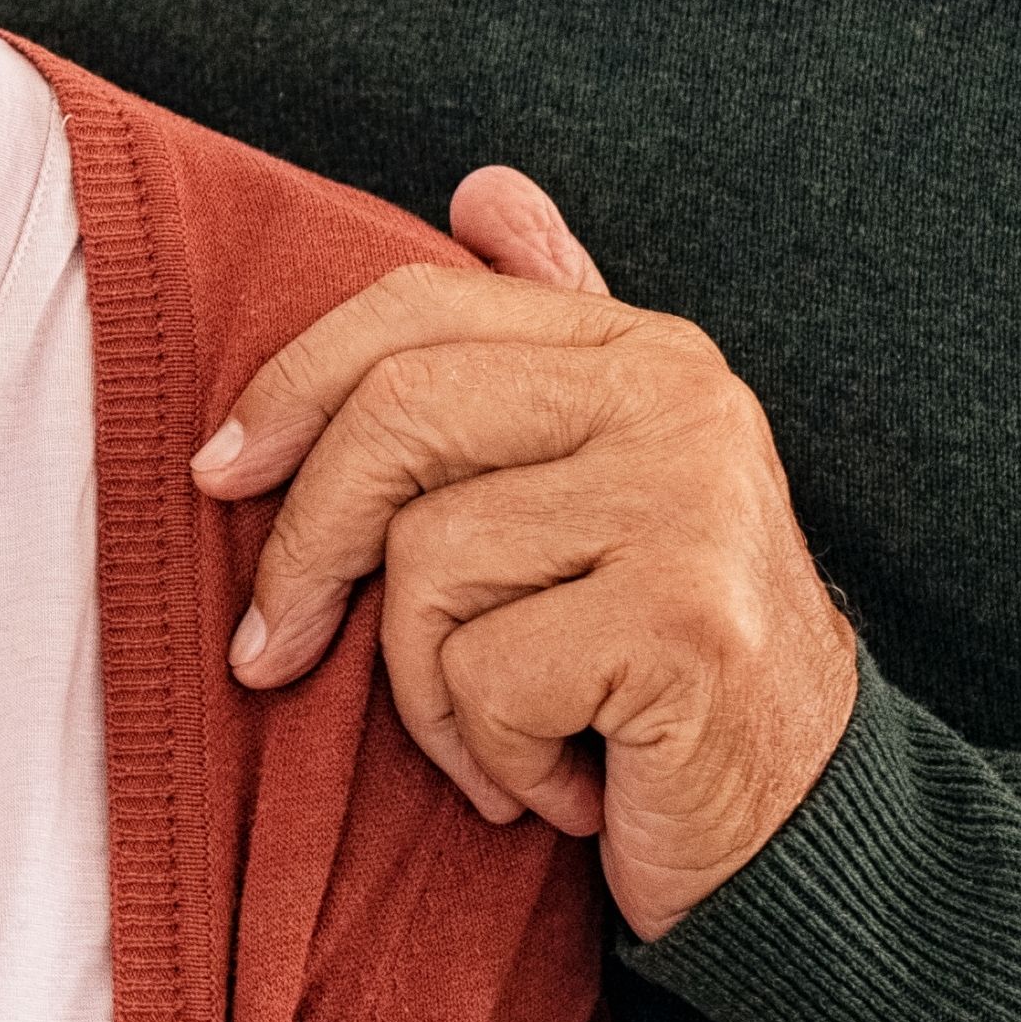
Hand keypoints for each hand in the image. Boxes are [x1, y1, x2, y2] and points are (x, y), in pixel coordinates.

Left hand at [194, 171, 855, 935]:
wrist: (804, 832)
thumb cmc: (660, 665)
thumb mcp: (605, 485)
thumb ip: (550, 338)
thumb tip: (484, 188)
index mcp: (649, 351)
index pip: (419, 307)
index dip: (290, 384)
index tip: (216, 473)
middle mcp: (683, 403)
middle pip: (399, 419)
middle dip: (304, 550)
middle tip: (271, 652)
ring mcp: (692, 505)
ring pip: (427, 565)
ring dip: (426, 693)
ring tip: (502, 736)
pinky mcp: (684, 623)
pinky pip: (484, 675)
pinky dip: (493, 758)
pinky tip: (567, 784)